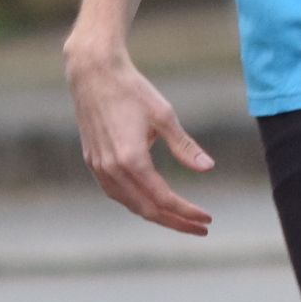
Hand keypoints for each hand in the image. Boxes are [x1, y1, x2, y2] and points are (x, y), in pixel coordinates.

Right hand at [67, 44, 214, 234]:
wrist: (93, 73)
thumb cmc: (131, 90)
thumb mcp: (164, 116)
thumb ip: (184, 146)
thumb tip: (208, 168)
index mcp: (132, 160)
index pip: (164, 199)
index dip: (187, 212)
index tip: (207, 218)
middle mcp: (112, 169)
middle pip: (147, 209)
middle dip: (176, 222)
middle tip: (200, 228)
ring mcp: (99, 167)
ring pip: (130, 204)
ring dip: (156, 215)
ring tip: (179, 219)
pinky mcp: (93, 161)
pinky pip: (116, 193)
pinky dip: (136, 203)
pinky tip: (150, 201)